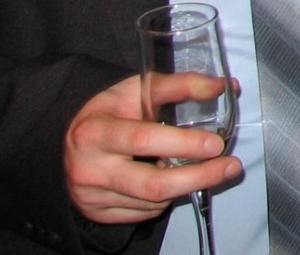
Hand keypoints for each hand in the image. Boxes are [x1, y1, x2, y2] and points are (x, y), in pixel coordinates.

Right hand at [64, 74, 242, 224]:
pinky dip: (166, 198)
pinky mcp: (97, 214)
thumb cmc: (111, 109)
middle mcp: (90, 169)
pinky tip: (176, 181)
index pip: (144, 140)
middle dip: (198, 177)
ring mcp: (91, 197)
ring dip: (187, 186)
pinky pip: (143, 212)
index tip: (215, 144)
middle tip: (230, 167)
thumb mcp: (139, 88)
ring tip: (209, 169)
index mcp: (97, 131)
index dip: (183, 144)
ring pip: (152, 201)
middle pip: (152, 184)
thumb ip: (181, 85)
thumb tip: (222, 86)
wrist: (69, 138)